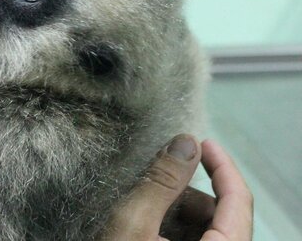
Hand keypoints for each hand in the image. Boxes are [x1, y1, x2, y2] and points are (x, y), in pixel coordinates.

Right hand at [99, 135, 252, 240]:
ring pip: (205, 231)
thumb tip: (185, 142)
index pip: (239, 200)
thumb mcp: (134, 223)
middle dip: (187, 193)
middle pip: (220, 215)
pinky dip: (169, 231)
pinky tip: (143, 229)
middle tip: (155, 183)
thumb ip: (161, 182)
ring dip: (175, 214)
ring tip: (142, 211)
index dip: (222, 165)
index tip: (203, 142)